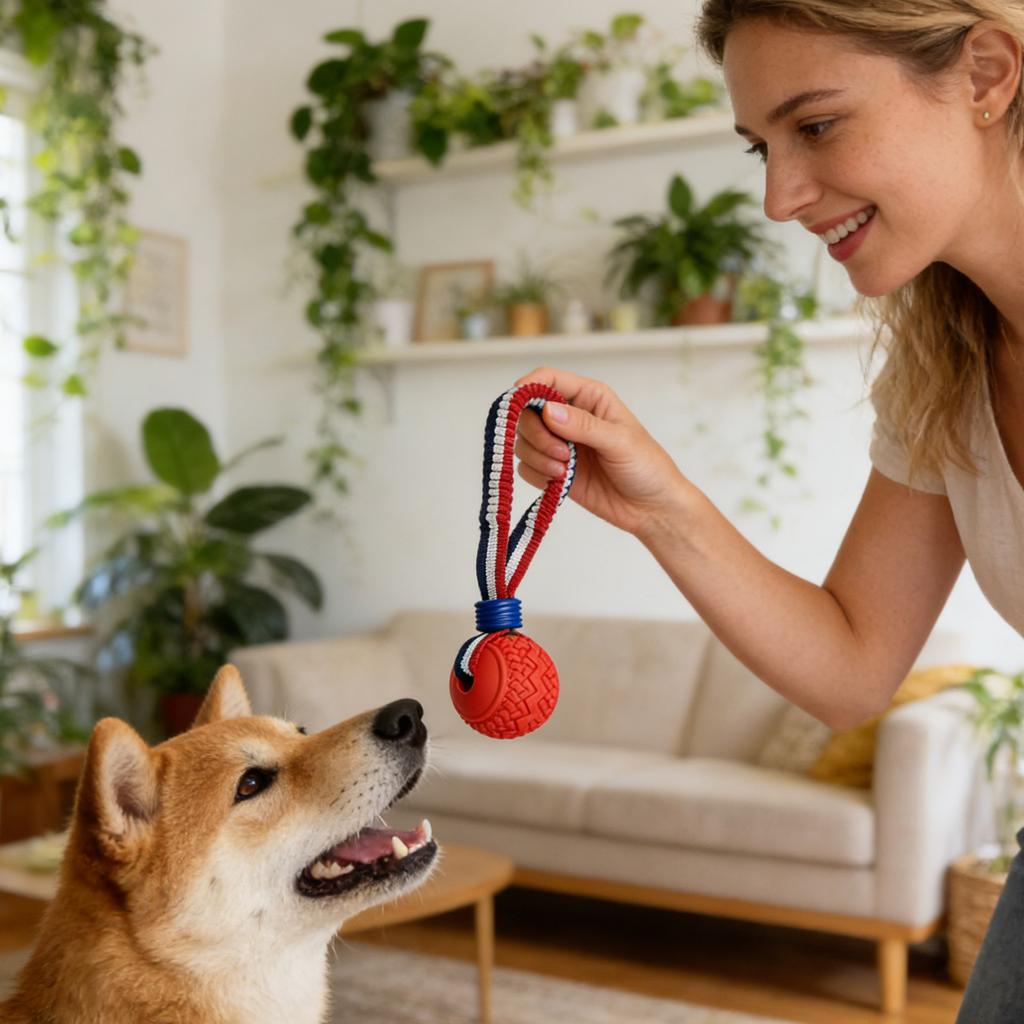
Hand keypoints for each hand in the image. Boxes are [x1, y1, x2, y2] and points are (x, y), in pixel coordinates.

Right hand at [514, 367, 691, 537]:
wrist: (651, 509)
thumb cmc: (647, 467)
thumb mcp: (620, 441)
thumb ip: (584, 425)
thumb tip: (548, 411)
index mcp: (589, 397)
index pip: (548, 379)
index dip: (528, 386)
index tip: (518, 403)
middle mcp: (569, 417)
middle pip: (527, 412)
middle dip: (536, 433)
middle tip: (560, 453)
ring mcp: (560, 444)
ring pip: (523, 440)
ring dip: (537, 456)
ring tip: (564, 471)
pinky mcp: (553, 470)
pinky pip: (526, 467)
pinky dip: (536, 474)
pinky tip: (559, 482)